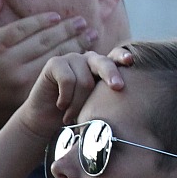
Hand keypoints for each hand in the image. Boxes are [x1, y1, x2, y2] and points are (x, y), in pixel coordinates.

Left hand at [0, 13, 94, 132]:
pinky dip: (39, 22)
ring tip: (79, 21)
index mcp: (25, 95)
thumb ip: (36, 111)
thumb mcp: (10, 120)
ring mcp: (4, 57)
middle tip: (92, 30)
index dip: (79, 57)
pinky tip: (53, 17)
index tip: (93, 48)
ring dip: (63, 27)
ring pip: (42, 38)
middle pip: (56, 51)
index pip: (60, 70)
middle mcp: (18, 75)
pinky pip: (21, 29)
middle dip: (77, 39)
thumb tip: (65, 110)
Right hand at [12, 48, 129, 140]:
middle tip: (118, 88)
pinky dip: (65, 98)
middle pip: (103, 63)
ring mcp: (72, 58)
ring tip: (71, 115)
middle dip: (111, 75)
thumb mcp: (95, 104)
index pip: (115, 57)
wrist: (45, 120)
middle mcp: (89, 59)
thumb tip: (127, 96)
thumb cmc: (75, 113)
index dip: (122, 57)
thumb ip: (108, 95)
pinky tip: (61, 105)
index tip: (130, 61)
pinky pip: (67, 79)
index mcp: (102, 67)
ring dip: (78, 103)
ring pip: (84, 80)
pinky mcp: (55, 63)